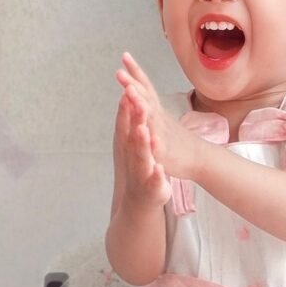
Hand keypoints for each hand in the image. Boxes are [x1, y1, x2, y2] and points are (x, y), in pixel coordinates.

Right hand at [114, 80, 170, 207]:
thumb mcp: (134, 142)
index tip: (127, 86)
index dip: (126, 105)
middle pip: (133, 135)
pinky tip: (159, 169)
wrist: (140, 200)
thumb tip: (126, 96)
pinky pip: (154, 181)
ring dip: (143, 144)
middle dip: (134, 118)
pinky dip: (156, 175)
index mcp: (129, 145)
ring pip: (142, 157)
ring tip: (144, 132)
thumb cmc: (138, 166)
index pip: (126, 122)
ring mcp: (141, 172)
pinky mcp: (152, 188)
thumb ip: (129, 120)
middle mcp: (132, 156)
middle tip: (132, 100)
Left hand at [116, 52, 198, 178]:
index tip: (125, 55)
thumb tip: (135, 89)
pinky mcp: (165, 153)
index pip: (146, 88)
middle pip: (145, 99)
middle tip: (119, 72)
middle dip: (133, 85)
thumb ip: (148, 104)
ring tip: (130, 92)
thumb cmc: (178, 139)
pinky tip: (148, 134)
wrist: (201, 157)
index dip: (135, 72)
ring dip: (141, 105)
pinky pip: (159, 147)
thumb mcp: (161, 118)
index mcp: (156, 111)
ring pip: (151, 118)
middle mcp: (159, 119)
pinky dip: (154, 141)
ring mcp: (162, 134)